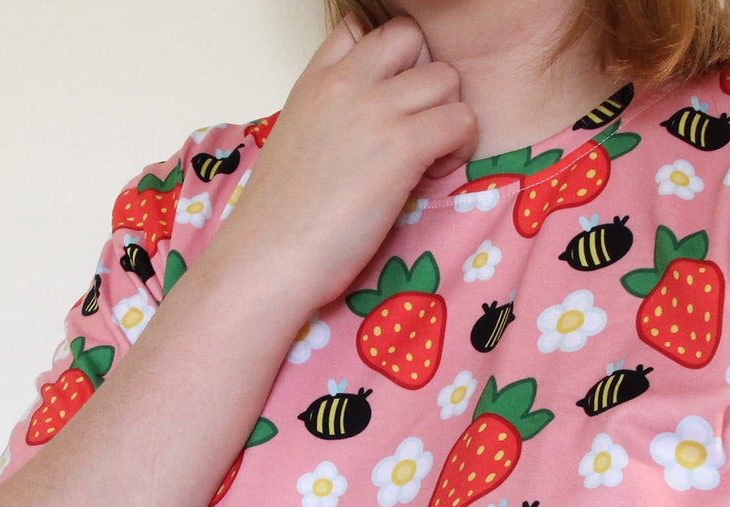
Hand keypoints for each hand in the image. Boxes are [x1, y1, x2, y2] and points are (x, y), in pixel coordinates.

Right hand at [202, 14, 479, 313]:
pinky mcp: (401, 145)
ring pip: (446, 77)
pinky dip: (459, 147)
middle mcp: (345, 81)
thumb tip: (367, 123)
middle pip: (412, 38)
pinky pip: (462, 120)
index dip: (388, 61)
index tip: (387, 102)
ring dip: (448, 115)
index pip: (362, 29)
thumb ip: (331, 113)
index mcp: (315, 78)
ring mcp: (375, 109)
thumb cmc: (281, 217)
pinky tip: (430, 176)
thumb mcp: (297, 139)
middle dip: (424, 79)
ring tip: (427, 156)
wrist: (268, 255)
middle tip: (416, 125)